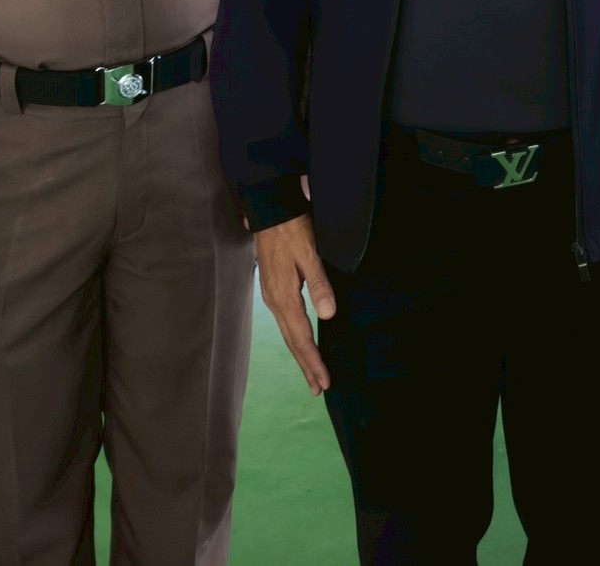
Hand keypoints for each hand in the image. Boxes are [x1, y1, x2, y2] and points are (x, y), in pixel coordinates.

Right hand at [254, 214, 334, 395]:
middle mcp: (275, 301)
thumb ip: (319, 284)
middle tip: (318, 388)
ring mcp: (271, 296)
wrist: (270, 211)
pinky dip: (294, 338)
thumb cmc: (292, 229)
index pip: (302, 337)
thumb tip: (329, 314)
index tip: (324, 382)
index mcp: (284, 296)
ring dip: (300, 354)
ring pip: (287, 333)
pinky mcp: (272, 289)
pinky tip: (300, 341)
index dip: (313, 361)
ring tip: (311, 374)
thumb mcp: (309, 253)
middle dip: (306, 366)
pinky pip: (284, 322)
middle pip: (292, 341)